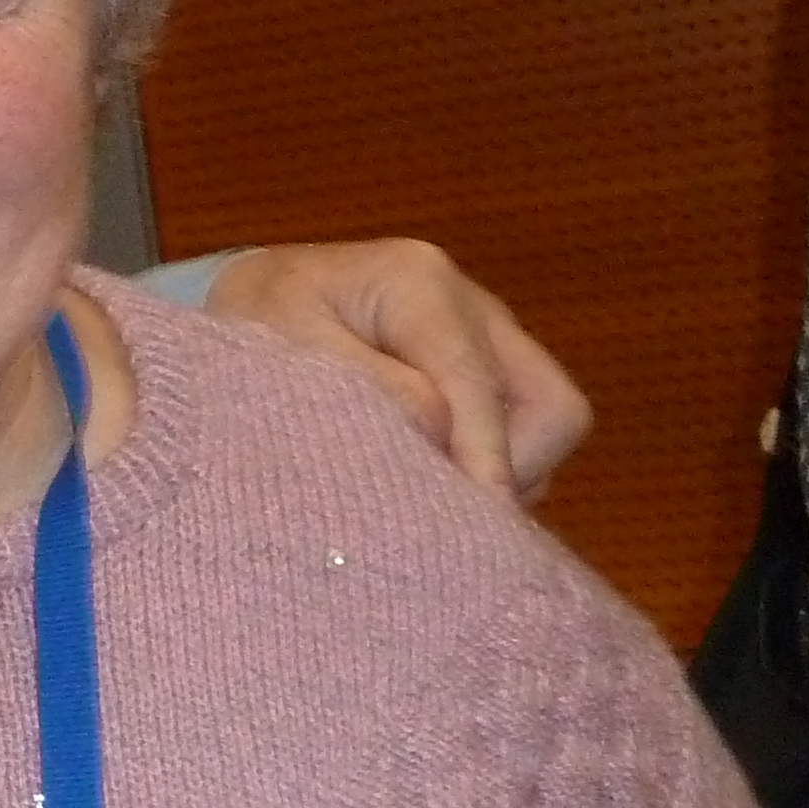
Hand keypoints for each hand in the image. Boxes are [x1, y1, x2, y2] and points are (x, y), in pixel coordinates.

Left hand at [202, 239, 591, 502]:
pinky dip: (487, 469)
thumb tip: (436, 429)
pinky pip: (527, 440)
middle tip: (434, 510)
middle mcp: (475, 307)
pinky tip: (425, 479)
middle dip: (504, 466)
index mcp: (418, 283)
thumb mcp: (281, 343)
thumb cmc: (261, 321)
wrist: (258, 299)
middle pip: (549, 407)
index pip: (475, 380)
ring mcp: (494, 343)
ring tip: (419, 494)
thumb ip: (360, 384)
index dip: (484, 457)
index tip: (480, 524)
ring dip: (498, 472)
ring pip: (547, 428)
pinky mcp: (494, 378)